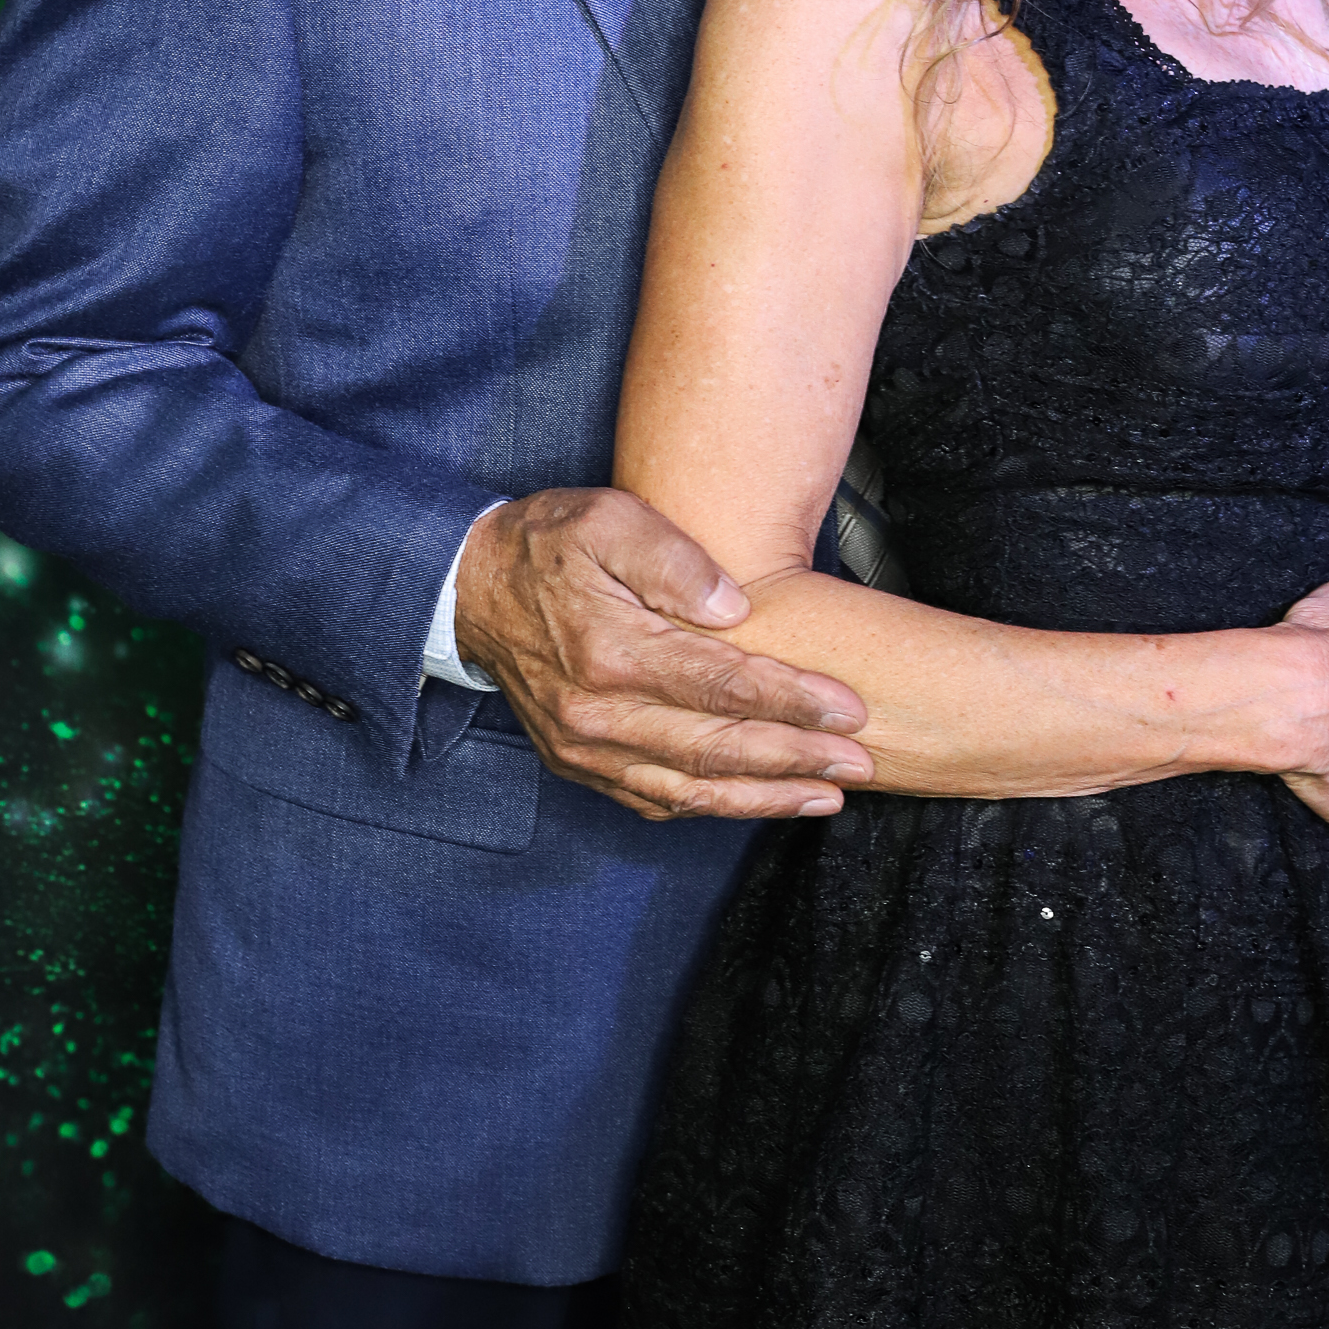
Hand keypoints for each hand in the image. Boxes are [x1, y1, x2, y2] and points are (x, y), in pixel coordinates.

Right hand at [453, 488, 873, 822]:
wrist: (467, 587)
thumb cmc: (546, 544)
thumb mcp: (608, 519)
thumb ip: (673, 560)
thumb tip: (734, 607)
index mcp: (610, 650)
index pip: (722, 686)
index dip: (792, 701)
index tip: (850, 709)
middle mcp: (597, 714)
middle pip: (716, 748)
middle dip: (796, 759)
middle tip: (860, 762)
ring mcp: (585, 748)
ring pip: (689, 789)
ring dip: (764, 797)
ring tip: (828, 795)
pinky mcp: (579, 764)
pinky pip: (653, 800)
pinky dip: (711, 808)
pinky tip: (758, 801)